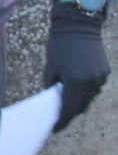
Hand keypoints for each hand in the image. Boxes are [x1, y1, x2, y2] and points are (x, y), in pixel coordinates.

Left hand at [44, 8, 109, 130]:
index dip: (61, 121)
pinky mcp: (105, 71)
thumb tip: (56, 101)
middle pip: (80, 106)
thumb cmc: (59, 46)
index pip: (69, 110)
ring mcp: (100, 77)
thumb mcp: (50, 69)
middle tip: (59, 118)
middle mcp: (91, 82)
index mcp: (75, 82)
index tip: (54, 129)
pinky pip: (95, 87)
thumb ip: (53, 88)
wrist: (79, 25)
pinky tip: (77, 88)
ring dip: (79, 101)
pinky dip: (86, 90)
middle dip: (69, 113)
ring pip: (89, 98)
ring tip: (67, 102)